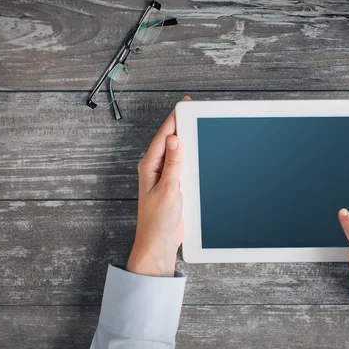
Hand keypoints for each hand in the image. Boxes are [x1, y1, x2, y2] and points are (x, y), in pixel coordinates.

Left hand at [126, 96, 190, 276]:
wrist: (159, 243)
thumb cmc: (158, 221)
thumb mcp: (169, 189)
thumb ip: (173, 164)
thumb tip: (175, 139)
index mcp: (150, 166)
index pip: (163, 136)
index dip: (175, 119)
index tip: (185, 105)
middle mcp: (155, 169)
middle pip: (170, 141)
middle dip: (182, 125)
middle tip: (194, 111)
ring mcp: (164, 177)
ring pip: (176, 152)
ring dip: (186, 141)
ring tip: (198, 126)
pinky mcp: (173, 185)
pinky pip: (182, 165)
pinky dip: (190, 156)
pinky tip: (198, 153)